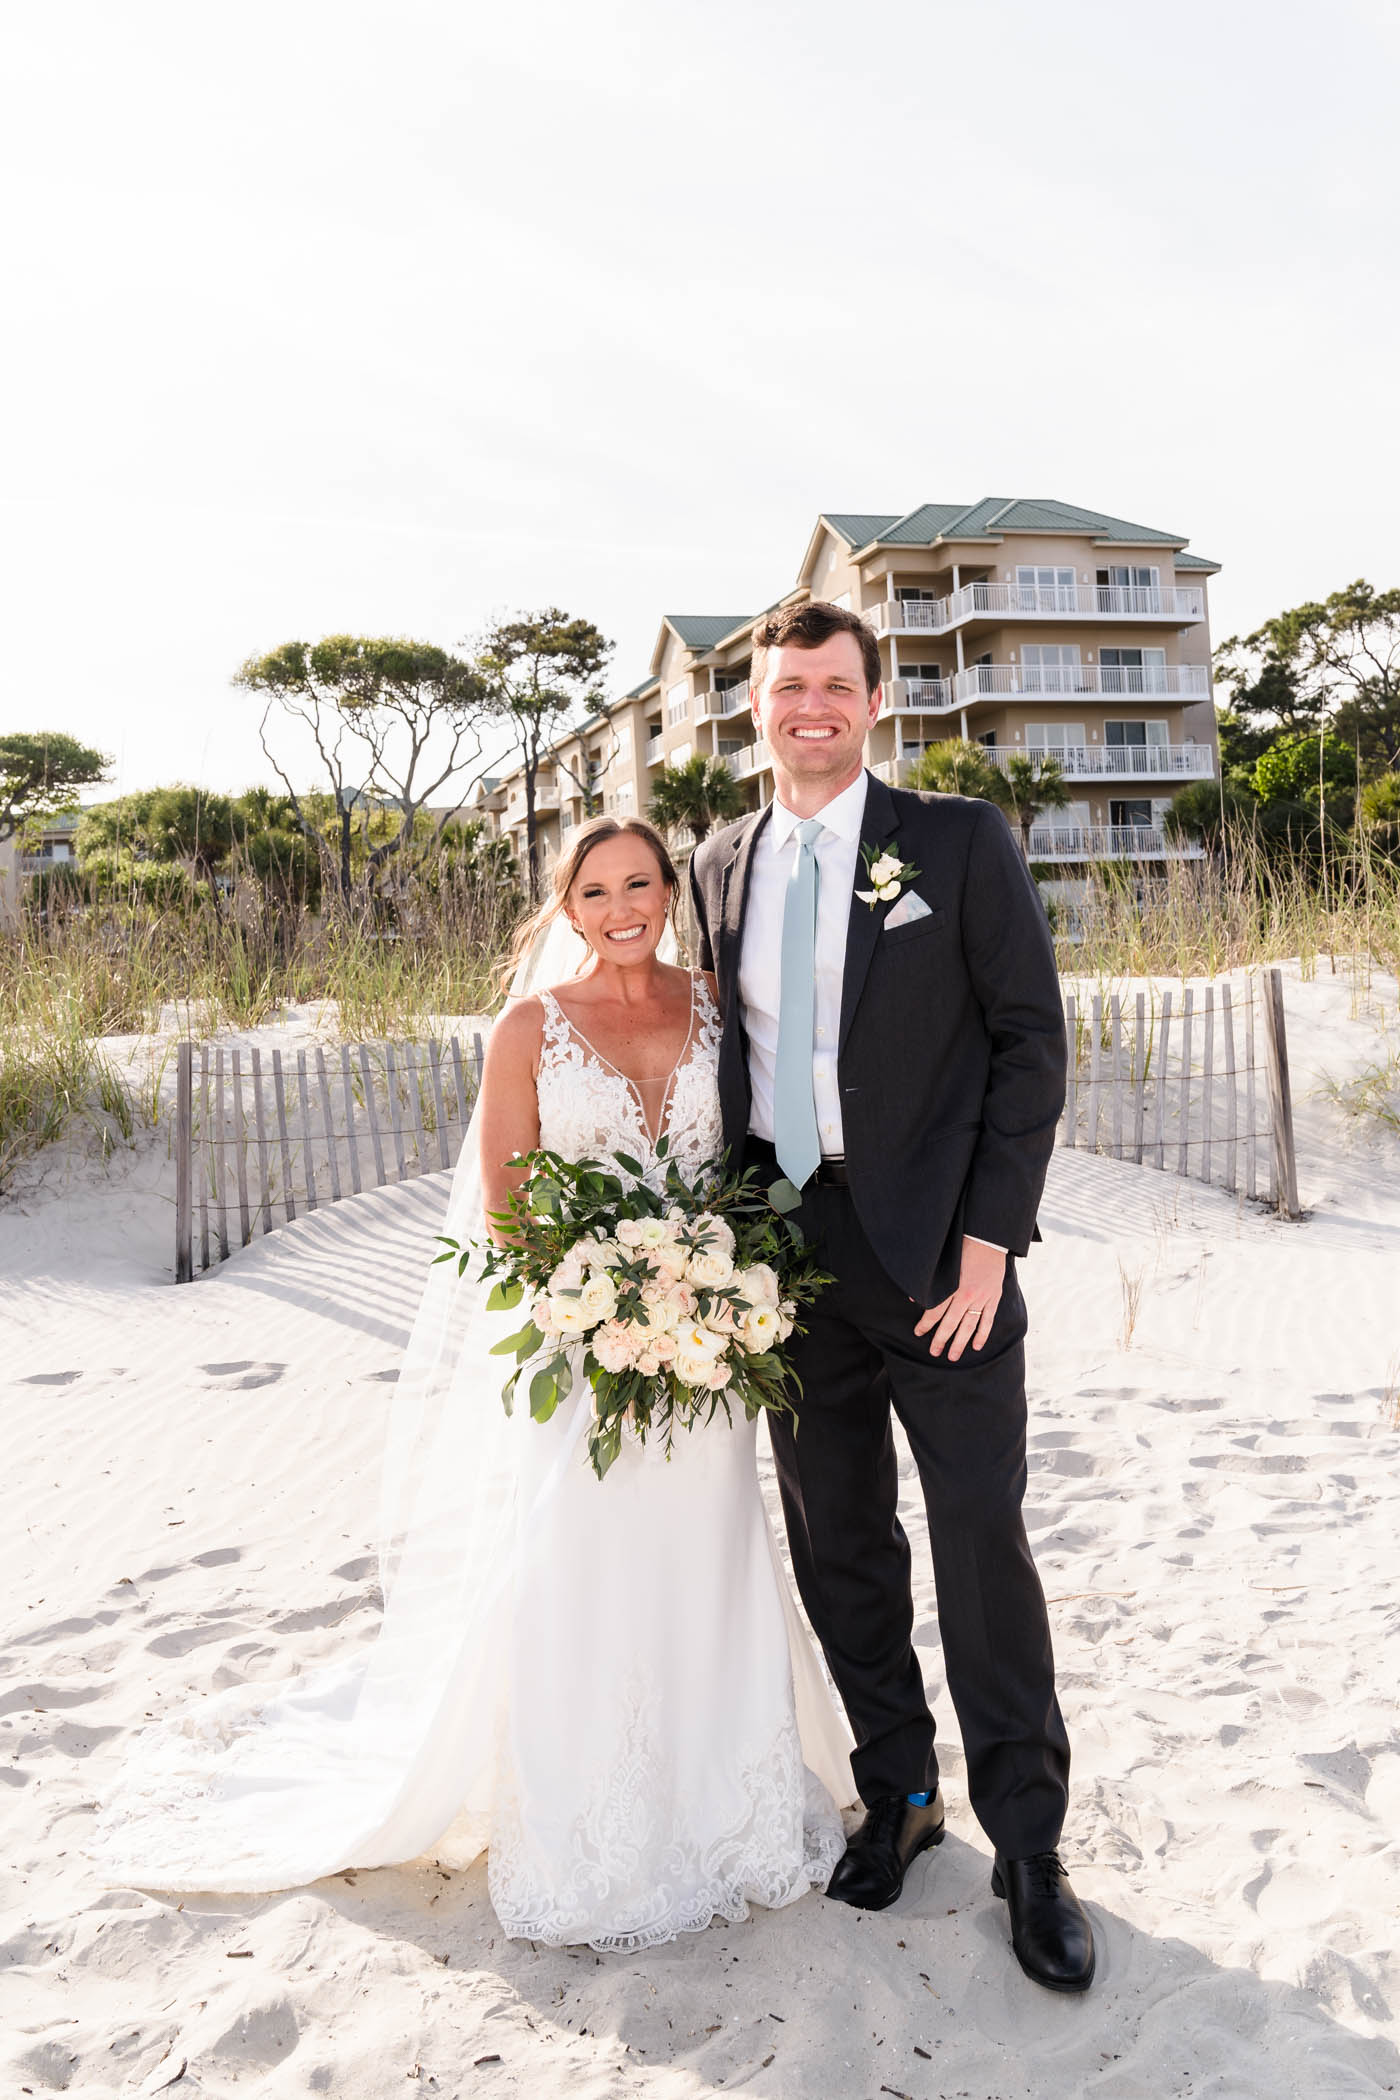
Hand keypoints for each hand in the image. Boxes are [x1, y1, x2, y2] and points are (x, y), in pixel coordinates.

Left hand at [914, 1239, 1006, 1360]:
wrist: (987, 1239)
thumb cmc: (962, 1248)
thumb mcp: (943, 1263)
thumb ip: (931, 1282)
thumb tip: (915, 1298)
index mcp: (952, 1286)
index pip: (935, 1311)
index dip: (926, 1323)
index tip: (918, 1333)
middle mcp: (967, 1295)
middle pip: (951, 1323)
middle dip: (941, 1339)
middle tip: (934, 1352)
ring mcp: (982, 1298)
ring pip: (969, 1326)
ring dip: (960, 1342)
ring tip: (952, 1357)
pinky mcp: (994, 1297)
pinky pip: (988, 1320)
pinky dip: (982, 1334)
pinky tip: (976, 1346)